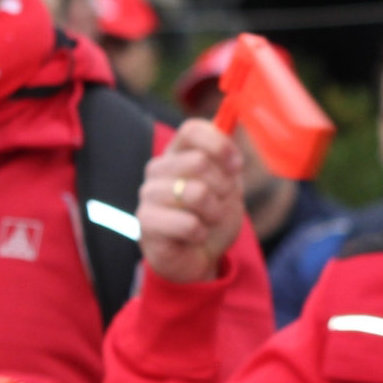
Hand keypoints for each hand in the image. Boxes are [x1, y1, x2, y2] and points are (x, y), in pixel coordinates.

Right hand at [137, 119, 243, 283]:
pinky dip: (202, 233)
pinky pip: (188, 223)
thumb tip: (231, 124)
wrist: (198, 258)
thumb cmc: (212, 218)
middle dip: (223, 187)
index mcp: (177, 153)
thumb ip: (227, 157)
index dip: (220, 145)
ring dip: (214, 212)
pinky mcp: (146, 223)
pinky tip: (195, 236)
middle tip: (221, 203)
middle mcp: (158, 169)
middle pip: (199, 162)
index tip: (236, 166)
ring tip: (208, 221)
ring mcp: (148, 195)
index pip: (192, 130)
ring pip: (196, 193)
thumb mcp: (228, 185)